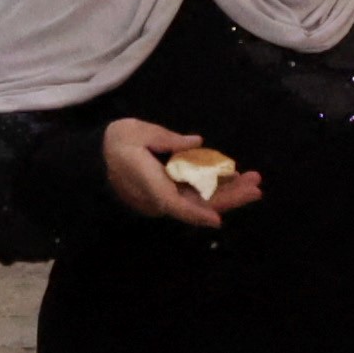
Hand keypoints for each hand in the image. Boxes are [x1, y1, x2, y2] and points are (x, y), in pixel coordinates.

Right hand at [101, 120, 257, 227]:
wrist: (97, 157)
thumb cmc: (116, 143)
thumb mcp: (138, 133)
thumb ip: (166, 139)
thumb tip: (196, 142)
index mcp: (150, 186)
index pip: (174, 205)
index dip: (196, 214)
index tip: (217, 220)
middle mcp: (161, 198)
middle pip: (197, 206)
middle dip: (228, 198)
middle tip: (256, 187)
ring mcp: (167, 197)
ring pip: (201, 201)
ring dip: (228, 193)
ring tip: (252, 183)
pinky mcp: (172, 192)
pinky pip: (198, 194)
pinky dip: (217, 188)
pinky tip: (235, 178)